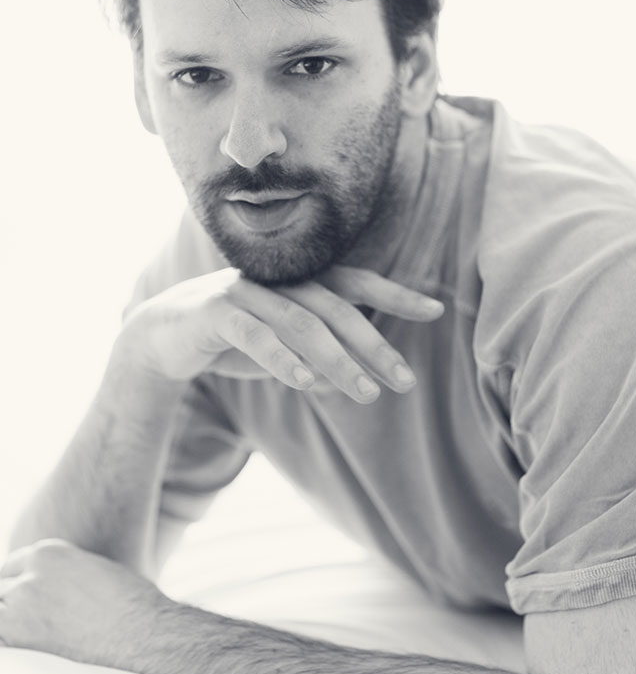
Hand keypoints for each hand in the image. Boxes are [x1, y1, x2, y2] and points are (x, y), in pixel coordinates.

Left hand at [0, 539, 170, 670]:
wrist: (140, 631)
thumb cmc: (126, 604)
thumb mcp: (89, 570)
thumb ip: (58, 575)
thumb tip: (45, 593)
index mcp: (48, 552)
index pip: (10, 567)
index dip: (15, 584)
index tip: (22, 597)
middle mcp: (31, 573)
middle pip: (0, 588)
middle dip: (11, 601)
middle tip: (33, 617)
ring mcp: (22, 603)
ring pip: (0, 611)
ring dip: (11, 622)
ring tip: (36, 632)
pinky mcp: (19, 636)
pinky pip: (2, 640)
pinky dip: (11, 643)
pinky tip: (33, 648)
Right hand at [117, 265, 443, 402]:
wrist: (162, 337)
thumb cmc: (233, 339)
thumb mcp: (283, 349)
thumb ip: (319, 357)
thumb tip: (362, 384)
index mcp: (297, 282)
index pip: (354, 284)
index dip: (394, 294)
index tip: (435, 309)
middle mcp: (277, 279)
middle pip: (336, 308)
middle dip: (373, 345)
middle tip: (404, 381)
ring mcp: (245, 290)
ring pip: (301, 323)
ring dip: (337, 360)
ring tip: (365, 394)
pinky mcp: (215, 310)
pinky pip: (255, 334)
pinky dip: (282, 358)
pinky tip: (307, 383)